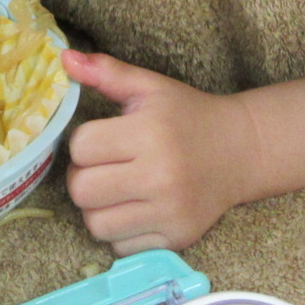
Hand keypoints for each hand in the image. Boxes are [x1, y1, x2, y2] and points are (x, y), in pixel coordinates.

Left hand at [62, 50, 255, 254]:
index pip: (82, 147)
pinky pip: (120, 247)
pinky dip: (119, 232)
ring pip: (96, 225)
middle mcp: (160, 176)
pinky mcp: (176, 240)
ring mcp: (169, 213)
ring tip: (114, 190)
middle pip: (82, 190)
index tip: (102, 138)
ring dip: (97, 208)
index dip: (84, 142)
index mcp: (150, 133)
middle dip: (83, 177)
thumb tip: (62, 57)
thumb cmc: (188, 115)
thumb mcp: (150, 86)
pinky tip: (134, 209)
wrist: (241, 151)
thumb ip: (106, 72)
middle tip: (102, 167)